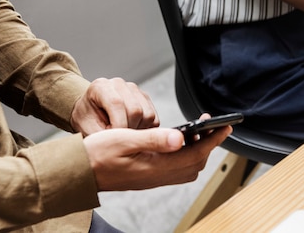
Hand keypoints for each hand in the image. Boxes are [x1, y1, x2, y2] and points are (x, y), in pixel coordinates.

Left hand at [71, 77, 158, 135]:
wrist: (90, 114)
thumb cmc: (87, 120)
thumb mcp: (86, 128)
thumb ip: (101, 135)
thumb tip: (120, 145)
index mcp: (101, 87)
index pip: (116, 103)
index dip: (118, 125)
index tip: (114, 139)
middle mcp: (119, 84)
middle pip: (135, 110)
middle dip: (128, 130)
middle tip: (117, 139)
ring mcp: (134, 90)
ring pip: (148, 115)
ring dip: (138, 130)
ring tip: (124, 134)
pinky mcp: (145, 98)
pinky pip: (154, 118)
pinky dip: (146, 129)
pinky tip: (132, 131)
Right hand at [83, 115, 231, 190]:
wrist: (78, 171)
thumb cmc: (96, 153)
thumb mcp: (124, 139)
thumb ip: (154, 139)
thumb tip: (182, 138)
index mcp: (154, 166)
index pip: (194, 154)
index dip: (212, 140)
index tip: (225, 127)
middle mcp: (157, 176)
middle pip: (195, 162)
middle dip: (208, 144)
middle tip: (212, 125)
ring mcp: (153, 178)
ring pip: (186, 167)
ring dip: (196, 150)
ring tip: (197, 132)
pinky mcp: (147, 176)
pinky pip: (175, 169)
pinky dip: (183, 155)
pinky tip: (177, 142)